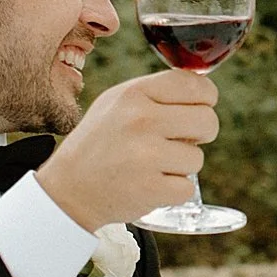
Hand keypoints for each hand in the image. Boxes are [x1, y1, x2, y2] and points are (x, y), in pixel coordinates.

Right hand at [36, 71, 218, 230]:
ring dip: (182, 166)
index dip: (206, 99)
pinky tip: (150, 183)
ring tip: (153, 165)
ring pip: (197, 157)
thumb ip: (156, 93)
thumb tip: (203, 91)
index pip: (195, 85)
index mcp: (134, 94)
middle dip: (201, 133)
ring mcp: (146, 155)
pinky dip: (173, 190)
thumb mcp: (116, 103)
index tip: (200, 108)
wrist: (68, 189)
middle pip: (208, 121)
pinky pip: (187, 187)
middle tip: (180, 141)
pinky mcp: (151, 188)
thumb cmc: (99, 143)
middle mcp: (141, 120)